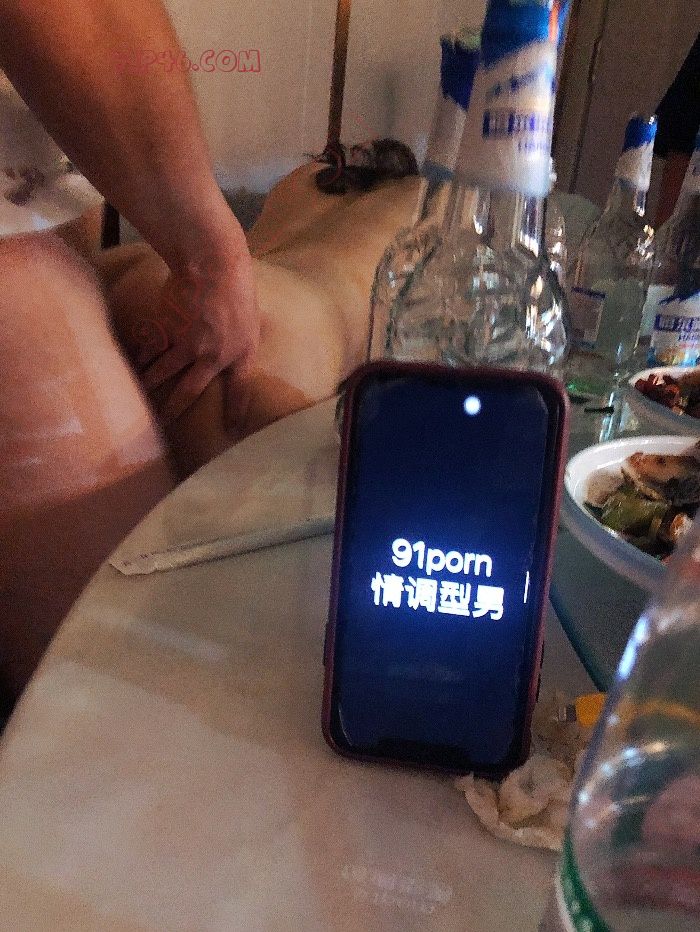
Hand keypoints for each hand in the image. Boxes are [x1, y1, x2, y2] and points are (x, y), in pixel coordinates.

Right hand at [142, 245, 259, 424]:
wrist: (212, 264)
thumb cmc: (237, 286)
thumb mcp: (251, 319)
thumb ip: (242, 341)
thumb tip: (238, 349)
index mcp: (239, 354)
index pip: (239, 390)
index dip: (235, 411)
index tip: (231, 430)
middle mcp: (211, 355)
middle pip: (189, 391)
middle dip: (174, 410)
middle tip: (163, 424)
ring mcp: (186, 344)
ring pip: (162, 373)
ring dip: (148, 388)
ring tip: (136, 402)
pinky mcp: (166, 328)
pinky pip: (148, 350)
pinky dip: (137, 360)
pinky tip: (127, 369)